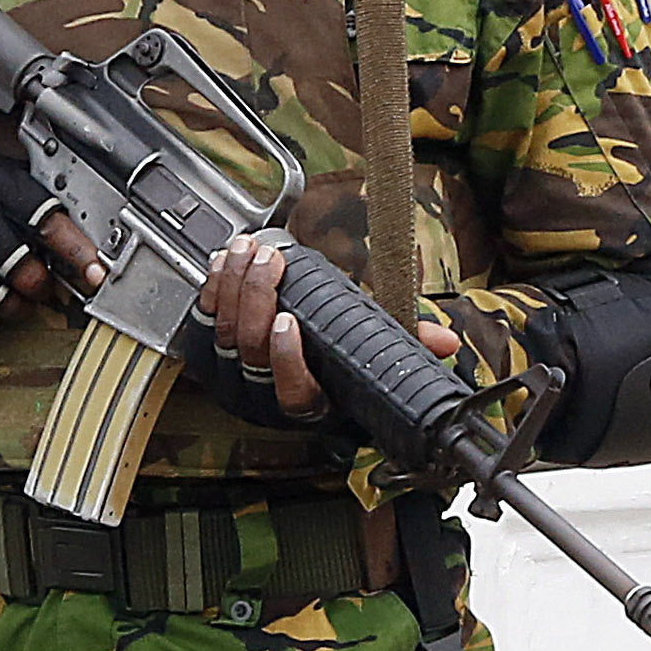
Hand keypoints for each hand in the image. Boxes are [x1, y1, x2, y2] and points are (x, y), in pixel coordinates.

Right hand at [0, 138, 95, 334]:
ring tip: (9, 292)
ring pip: (2, 303)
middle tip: (42, 284)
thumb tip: (79, 233)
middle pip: (27, 274)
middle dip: (42, 285)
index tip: (97, 274)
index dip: (78, 252)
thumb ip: (24, 198)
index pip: (46, 222)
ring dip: (15, 304)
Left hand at [196, 231, 457, 424]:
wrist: (304, 369)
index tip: (289, 320)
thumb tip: (445, 342)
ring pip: (223, 332)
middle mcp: (265, 394)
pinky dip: (214, 285)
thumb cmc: (340, 363)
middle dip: (256, 298)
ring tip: (250, 248)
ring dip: (233, 284)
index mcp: (309, 402)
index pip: (290, 389)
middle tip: (272, 261)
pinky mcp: (212, 352)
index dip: (284, 357)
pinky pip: (205, 319)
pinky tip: (226, 259)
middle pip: (248, 350)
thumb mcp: (375, 353)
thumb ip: (410, 346)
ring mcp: (234, 374)